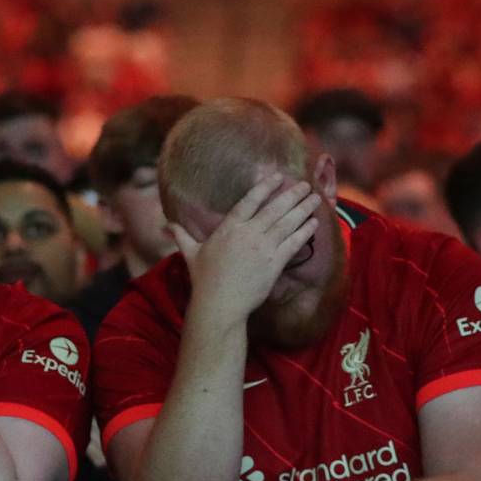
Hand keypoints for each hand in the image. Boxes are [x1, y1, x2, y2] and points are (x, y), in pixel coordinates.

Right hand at [169, 173, 321, 323]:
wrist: (219, 304)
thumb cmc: (204, 280)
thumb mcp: (190, 253)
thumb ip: (181, 235)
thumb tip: (164, 225)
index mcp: (228, 228)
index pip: (250, 200)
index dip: (265, 186)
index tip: (279, 176)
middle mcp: (248, 234)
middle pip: (275, 208)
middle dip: (292, 194)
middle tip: (306, 185)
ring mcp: (263, 248)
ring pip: (288, 222)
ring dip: (304, 209)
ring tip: (316, 199)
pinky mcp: (274, 263)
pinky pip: (293, 243)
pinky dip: (305, 231)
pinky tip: (314, 223)